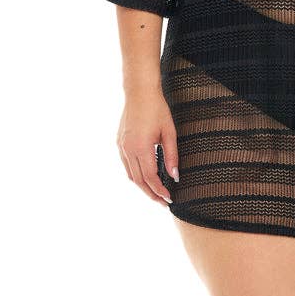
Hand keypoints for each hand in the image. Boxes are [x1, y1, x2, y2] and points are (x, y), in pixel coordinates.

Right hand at [116, 91, 178, 206]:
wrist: (139, 93)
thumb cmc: (157, 110)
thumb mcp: (169, 133)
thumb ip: (172, 156)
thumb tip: (175, 177)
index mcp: (141, 147)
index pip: (150, 177)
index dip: (160, 191)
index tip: (169, 199)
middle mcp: (128, 149)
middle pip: (139, 180)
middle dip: (151, 193)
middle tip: (163, 202)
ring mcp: (121, 146)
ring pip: (131, 175)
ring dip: (143, 186)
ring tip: (156, 193)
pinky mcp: (119, 143)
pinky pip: (126, 165)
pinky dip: (135, 175)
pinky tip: (145, 178)